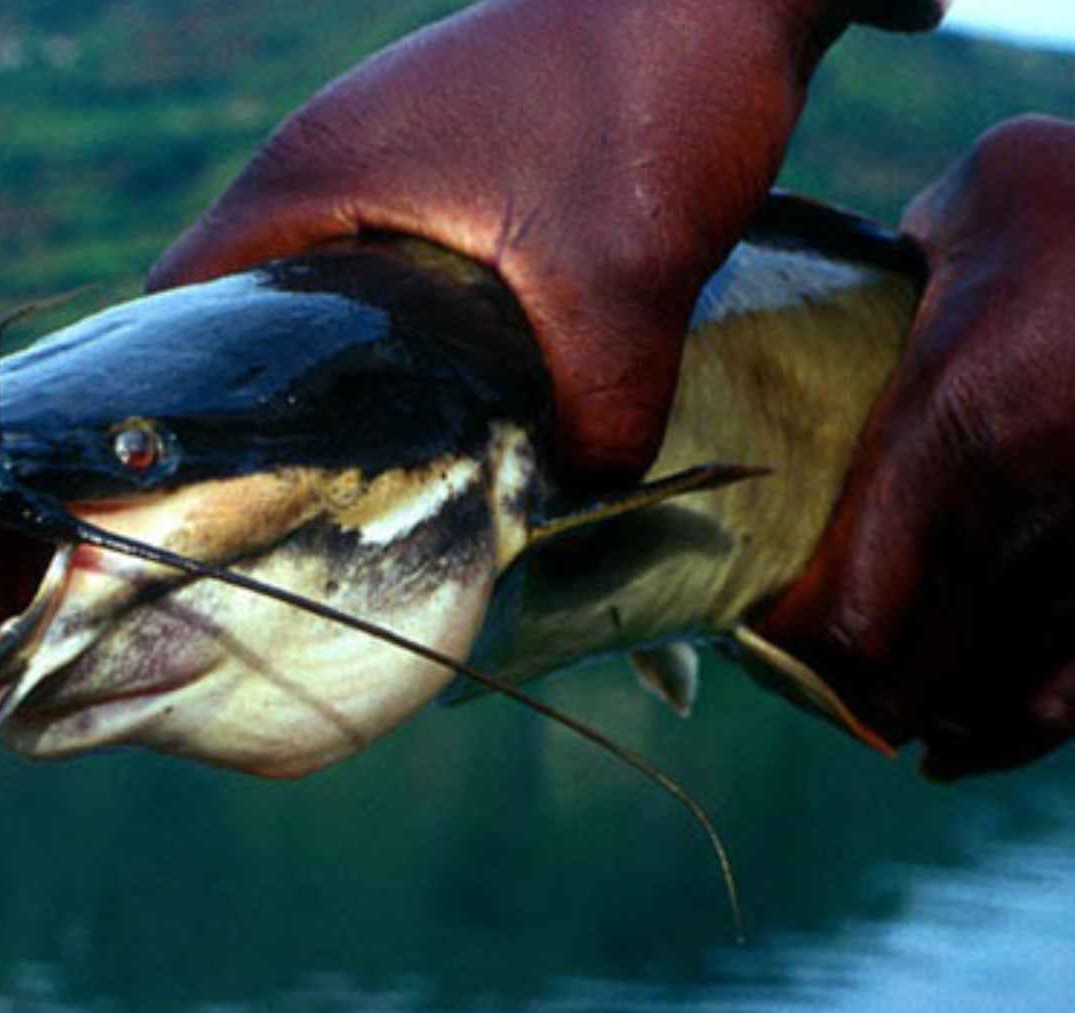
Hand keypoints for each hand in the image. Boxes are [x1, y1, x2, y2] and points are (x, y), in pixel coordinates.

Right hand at [148, 0, 944, 485]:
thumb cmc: (646, 95)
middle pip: (250, 296)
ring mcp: (386, 143)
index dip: (187, 390)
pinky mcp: (448, 146)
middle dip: (287, 395)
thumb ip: (598, 411)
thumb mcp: (626, 279)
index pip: (182, 294)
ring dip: (363, 357)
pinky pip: (394, 247)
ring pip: (330, 273)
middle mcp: (327, 155)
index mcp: (314, 175)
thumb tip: (579, 496)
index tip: (234, 472)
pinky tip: (481, 372)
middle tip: (337, 485)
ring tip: (412, 446)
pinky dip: (417, 314)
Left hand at [756, 115, 1074, 778]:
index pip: (840, 609)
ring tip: (882, 719)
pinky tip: (969, 741)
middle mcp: (1024, 513)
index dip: (789, 647)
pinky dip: (1018, 732)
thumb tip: (829, 295)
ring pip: (995, 701)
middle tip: (809, 678)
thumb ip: (889, 266)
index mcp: (951, 428)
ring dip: (928, 718)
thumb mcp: (977, 201)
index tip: (756, 632)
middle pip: (906, 674)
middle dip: (847, 694)